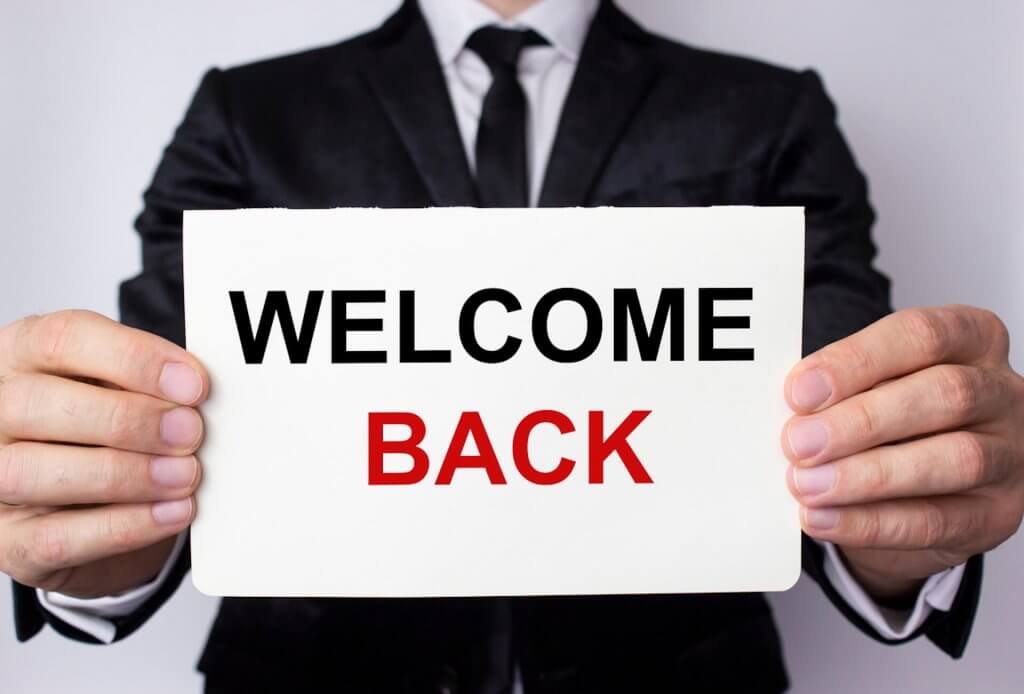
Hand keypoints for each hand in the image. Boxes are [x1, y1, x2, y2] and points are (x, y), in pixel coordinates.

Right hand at [0, 311, 206, 597]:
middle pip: (38, 404)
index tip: (193, 385)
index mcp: (21, 354)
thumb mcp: (129, 389)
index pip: (63, 339)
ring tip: (185, 476)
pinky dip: (124, 526)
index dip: (133, 359)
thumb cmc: (113, 429)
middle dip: (127, 420)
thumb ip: (153, 383)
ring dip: (125, 475)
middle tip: (190, 433)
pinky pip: (56, 538)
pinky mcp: (7, 540)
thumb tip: (196, 391)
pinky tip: (172, 513)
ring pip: (33, 473)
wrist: (99, 504)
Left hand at [783, 306, 1023, 601]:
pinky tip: (822, 516)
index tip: (800, 390)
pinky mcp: (995, 515)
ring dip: (868, 474)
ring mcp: (1010, 455)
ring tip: (806, 484)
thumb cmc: (890, 420)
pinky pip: (936, 521)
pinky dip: (870, 522)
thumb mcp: (869, 387)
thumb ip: (838, 389)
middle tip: (798, 442)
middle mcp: (1001, 392)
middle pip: (945, 394)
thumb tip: (789, 409)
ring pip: (954, 459)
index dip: (857, 361)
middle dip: (861, 420)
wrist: (916, 488)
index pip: (922, 335)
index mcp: (971, 339)